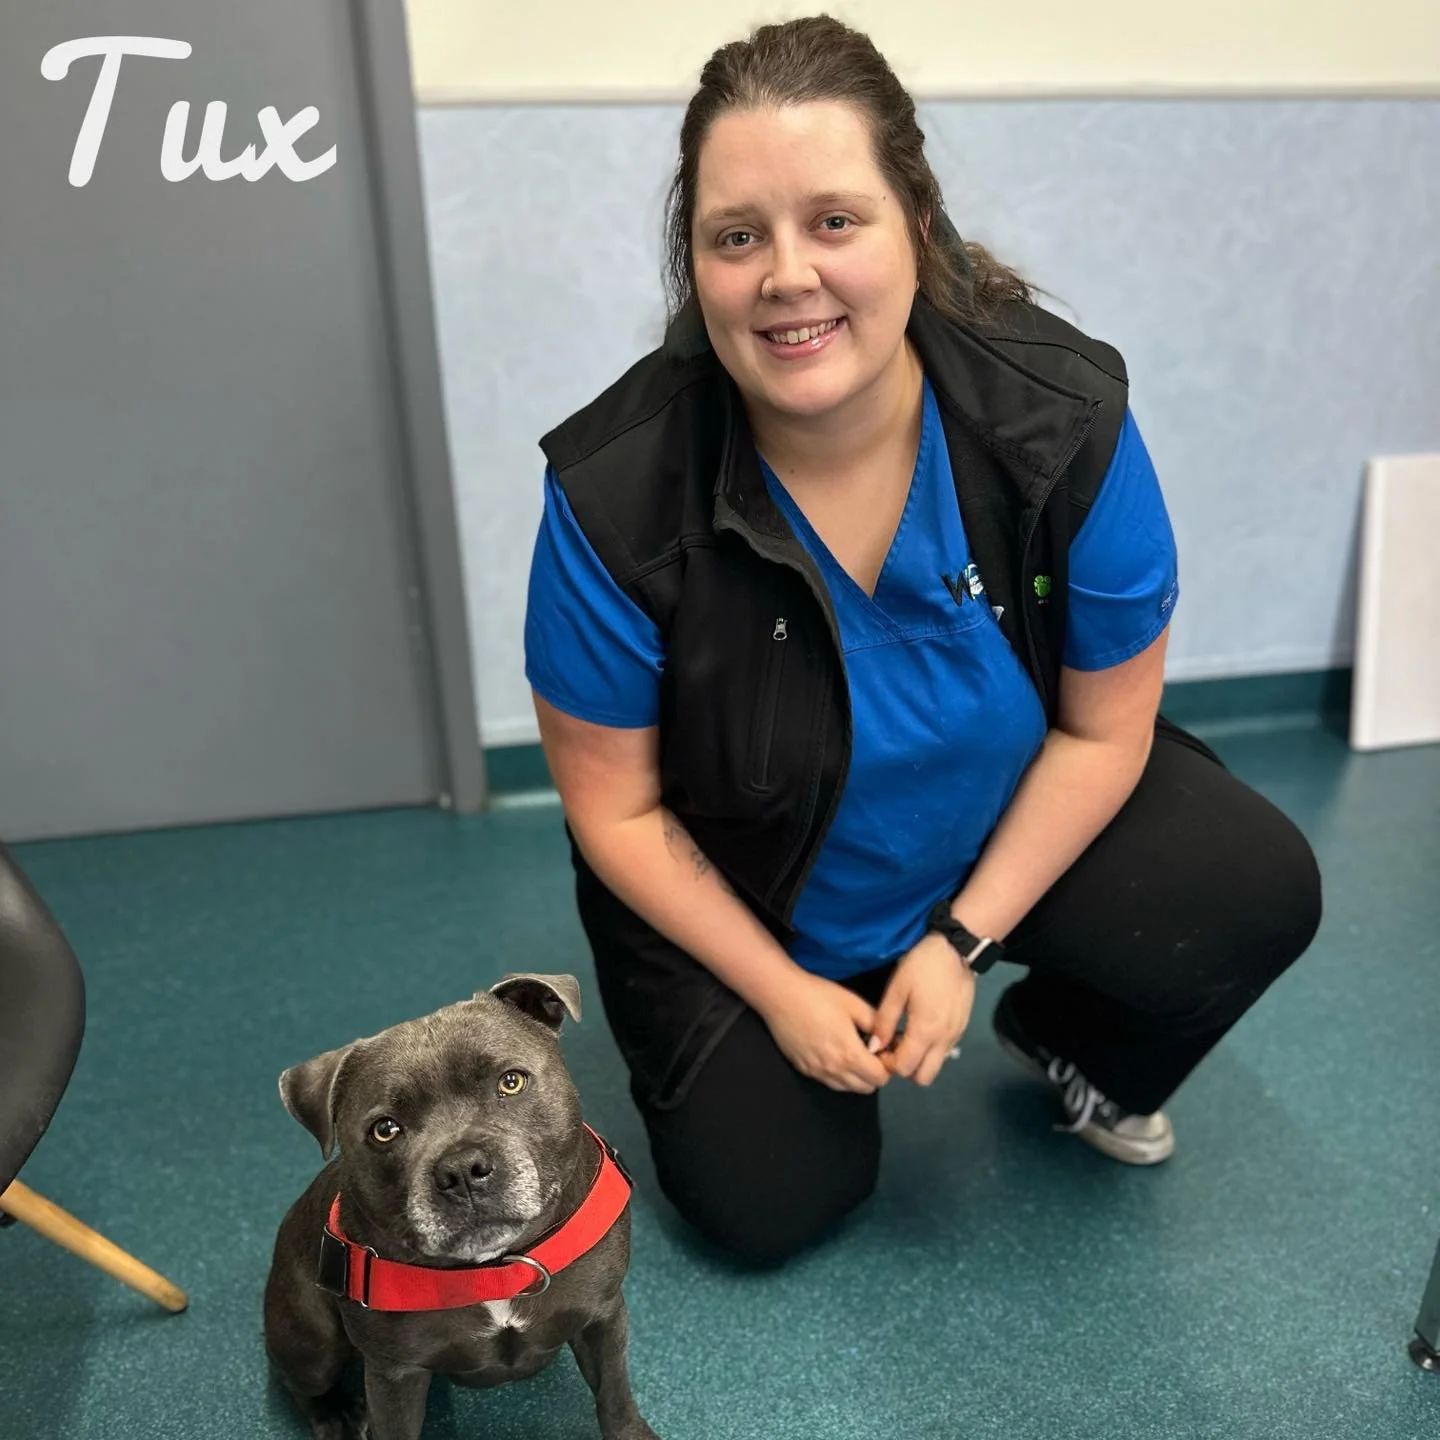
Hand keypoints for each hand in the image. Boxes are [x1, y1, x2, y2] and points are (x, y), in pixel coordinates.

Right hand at [755, 971, 891, 1094]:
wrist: (780, 995)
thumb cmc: (817, 995)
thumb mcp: (854, 1003)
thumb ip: (876, 1024)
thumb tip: (886, 1040)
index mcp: (849, 1054)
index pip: (880, 1078)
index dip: (887, 1065)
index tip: (883, 1050)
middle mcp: (833, 1069)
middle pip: (866, 1088)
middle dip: (873, 1073)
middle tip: (869, 1051)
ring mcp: (816, 1072)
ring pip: (847, 1088)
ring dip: (855, 1076)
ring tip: (851, 1052)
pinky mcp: (803, 1069)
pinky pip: (828, 1082)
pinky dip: (837, 1074)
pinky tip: (833, 1053)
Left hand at [869, 933, 975, 1086]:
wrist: (956, 950)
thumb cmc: (923, 965)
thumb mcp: (896, 989)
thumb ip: (884, 1021)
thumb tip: (874, 1046)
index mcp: (925, 1031)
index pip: (905, 1068)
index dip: (888, 1063)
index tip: (881, 1047)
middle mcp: (944, 1039)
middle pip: (924, 1078)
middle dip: (906, 1069)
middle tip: (894, 1047)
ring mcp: (956, 1035)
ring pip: (936, 1066)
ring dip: (920, 1060)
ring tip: (907, 1036)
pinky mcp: (962, 1028)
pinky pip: (945, 1051)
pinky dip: (931, 1049)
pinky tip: (921, 1028)